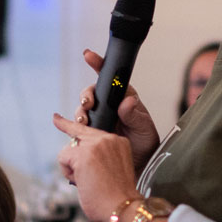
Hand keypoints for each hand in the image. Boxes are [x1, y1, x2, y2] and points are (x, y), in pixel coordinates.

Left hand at [53, 115, 139, 221]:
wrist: (124, 209)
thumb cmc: (116, 198)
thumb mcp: (112, 170)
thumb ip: (97, 159)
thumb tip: (75, 161)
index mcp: (118, 142)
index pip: (91, 130)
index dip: (71, 124)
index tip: (57, 118)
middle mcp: (108, 139)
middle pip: (77, 133)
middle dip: (68, 141)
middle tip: (56, 121)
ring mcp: (96, 145)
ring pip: (69, 149)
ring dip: (71, 168)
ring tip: (86, 182)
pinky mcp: (84, 154)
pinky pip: (63, 157)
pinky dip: (67, 172)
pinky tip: (80, 181)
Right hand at [74, 49, 161, 167]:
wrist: (139, 165)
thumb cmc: (145, 144)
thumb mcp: (144, 129)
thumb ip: (134, 115)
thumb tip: (127, 101)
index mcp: (124, 97)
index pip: (110, 78)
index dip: (98, 64)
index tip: (88, 55)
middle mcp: (109, 105)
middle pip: (91, 93)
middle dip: (86, 96)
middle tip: (87, 104)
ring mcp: (99, 117)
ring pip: (82, 109)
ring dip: (80, 113)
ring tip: (83, 122)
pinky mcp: (91, 131)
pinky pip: (79, 126)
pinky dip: (75, 127)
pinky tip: (78, 131)